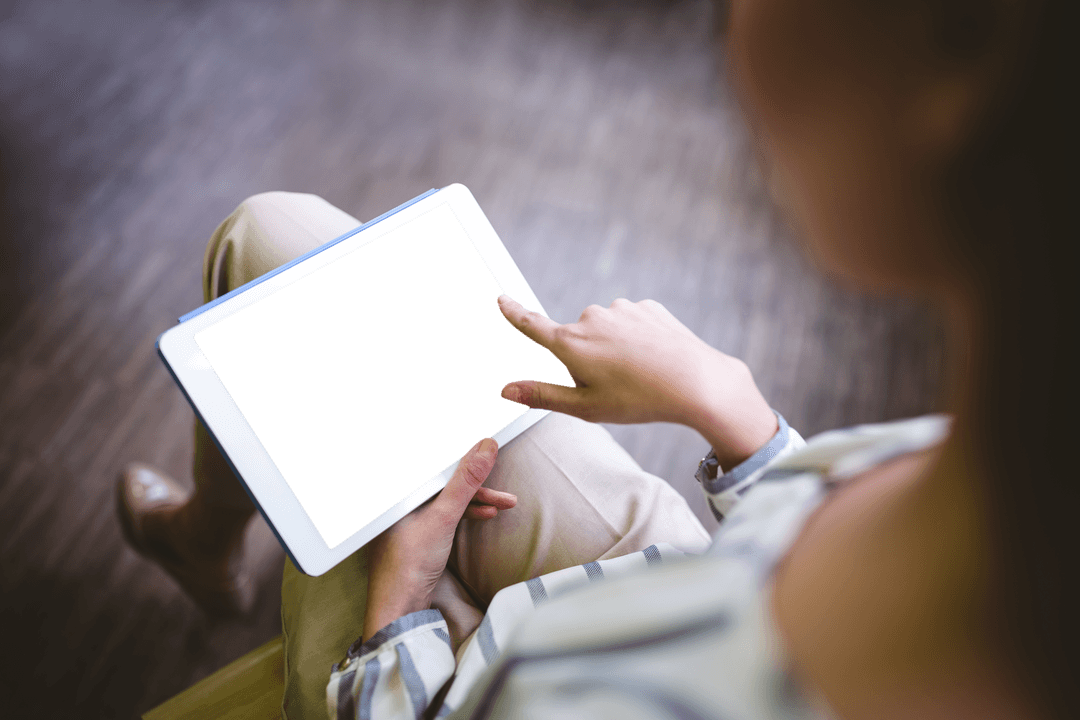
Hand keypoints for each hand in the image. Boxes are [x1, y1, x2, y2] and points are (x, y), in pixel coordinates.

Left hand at [363, 437, 513, 641]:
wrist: (399, 608)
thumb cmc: (409, 564)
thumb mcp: (443, 517)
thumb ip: (465, 481)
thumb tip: (485, 447)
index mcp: (400, 491)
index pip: (434, 463)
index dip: (462, 453)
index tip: (487, 446)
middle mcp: (400, 499)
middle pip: (442, 478)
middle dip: (475, 481)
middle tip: (502, 481)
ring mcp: (407, 515)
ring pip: (446, 495)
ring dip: (476, 498)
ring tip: (505, 503)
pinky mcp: (416, 530)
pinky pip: (444, 511)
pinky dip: (466, 512)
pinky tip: (486, 514)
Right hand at [497, 295, 777, 470]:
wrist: (696, 381)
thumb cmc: (638, 400)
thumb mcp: (585, 407)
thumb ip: (543, 395)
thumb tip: (507, 391)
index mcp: (571, 343)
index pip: (533, 325)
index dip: (515, 313)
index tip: (502, 300)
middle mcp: (591, 318)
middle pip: (577, 338)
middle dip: (587, 357)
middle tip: (613, 385)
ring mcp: (620, 309)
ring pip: (607, 330)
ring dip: (615, 347)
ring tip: (639, 373)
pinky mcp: (647, 306)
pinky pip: (632, 322)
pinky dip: (638, 338)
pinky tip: (655, 357)